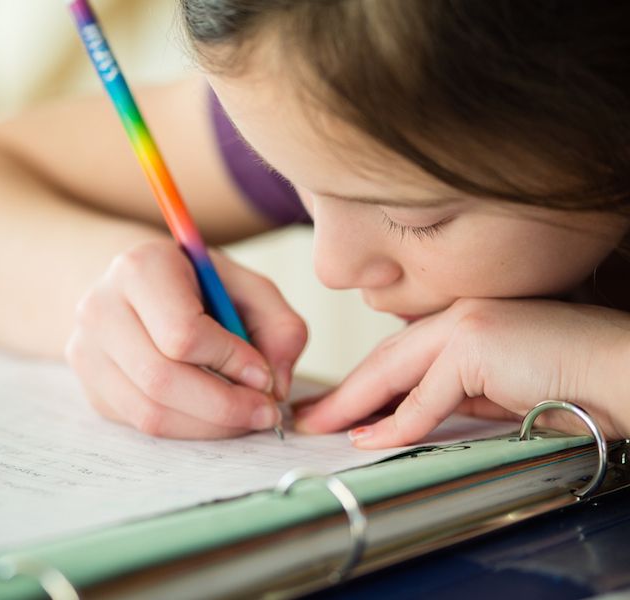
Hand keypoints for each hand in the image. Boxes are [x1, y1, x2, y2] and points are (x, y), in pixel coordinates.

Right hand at [66, 239, 307, 438]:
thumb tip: (276, 386)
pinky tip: (214, 416)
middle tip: (265, 412)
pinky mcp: (92, 387)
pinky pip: (141, 424)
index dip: (230, 361)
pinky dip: (188, 429)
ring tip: (245, 417)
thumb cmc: (199, 286)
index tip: (265, 375)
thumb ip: (280, 327)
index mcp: (140, 268)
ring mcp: (87, 351)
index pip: (181, 332)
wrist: (139, 287)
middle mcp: (101, 308)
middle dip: (224, 405)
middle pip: (161, 379)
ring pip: (150, 411)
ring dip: (209, 426)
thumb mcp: (248, 287)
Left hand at [295, 298, 629, 447]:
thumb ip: (456, 395)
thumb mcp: (499, 389)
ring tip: (321, 426)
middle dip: (345, 392)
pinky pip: (425, 394)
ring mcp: (465, 324)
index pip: (400, 355)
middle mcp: (457, 315)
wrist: (622, 370)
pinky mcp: (476, 343)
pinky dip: (396, 421)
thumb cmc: (573, 380)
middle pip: (385, 359)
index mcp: (462, 322)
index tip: (337, 407)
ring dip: (353, 404)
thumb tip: (411, 416)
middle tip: (310, 416)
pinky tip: (369, 438)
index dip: (364, 383)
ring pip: (392, 370)